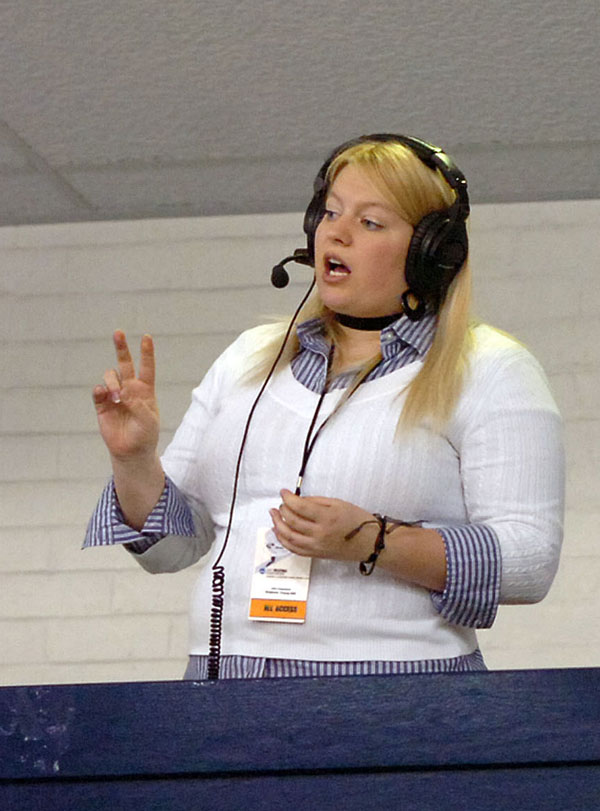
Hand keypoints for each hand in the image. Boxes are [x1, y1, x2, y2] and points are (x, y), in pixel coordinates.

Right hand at [92, 330, 159, 461]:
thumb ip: (138, 405)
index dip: (146, 352)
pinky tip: (104, 394)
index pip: (146, 367)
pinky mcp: (102, 405)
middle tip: (118, 332)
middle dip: (121, 348)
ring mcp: (115, 396)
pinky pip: (98, 391)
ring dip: (112, 382)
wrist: (131, 451)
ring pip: (110, 376)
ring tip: (116, 396)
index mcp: (145, 390)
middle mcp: (129, 389)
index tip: (147, 337)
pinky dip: (100, 390)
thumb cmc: (145, 435)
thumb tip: (123, 392)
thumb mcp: (148, 420)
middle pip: (124, 363)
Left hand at [269, 489, 375, 561]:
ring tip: (274, 515)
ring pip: (289, 536)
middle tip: (282, 502)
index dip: (288, 497)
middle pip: (292, 520)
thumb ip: (316, 501)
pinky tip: (280, 531)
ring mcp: (316, 546)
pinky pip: (294, 548)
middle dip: (282, 509)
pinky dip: (283, 539)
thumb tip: (298, 501)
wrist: (369, 543)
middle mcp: (320, 534)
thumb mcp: (338, 503)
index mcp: (327, 518)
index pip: (299, 507)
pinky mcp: (316, 554)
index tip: (284, 492)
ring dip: (277, 524)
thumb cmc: (358, 522)